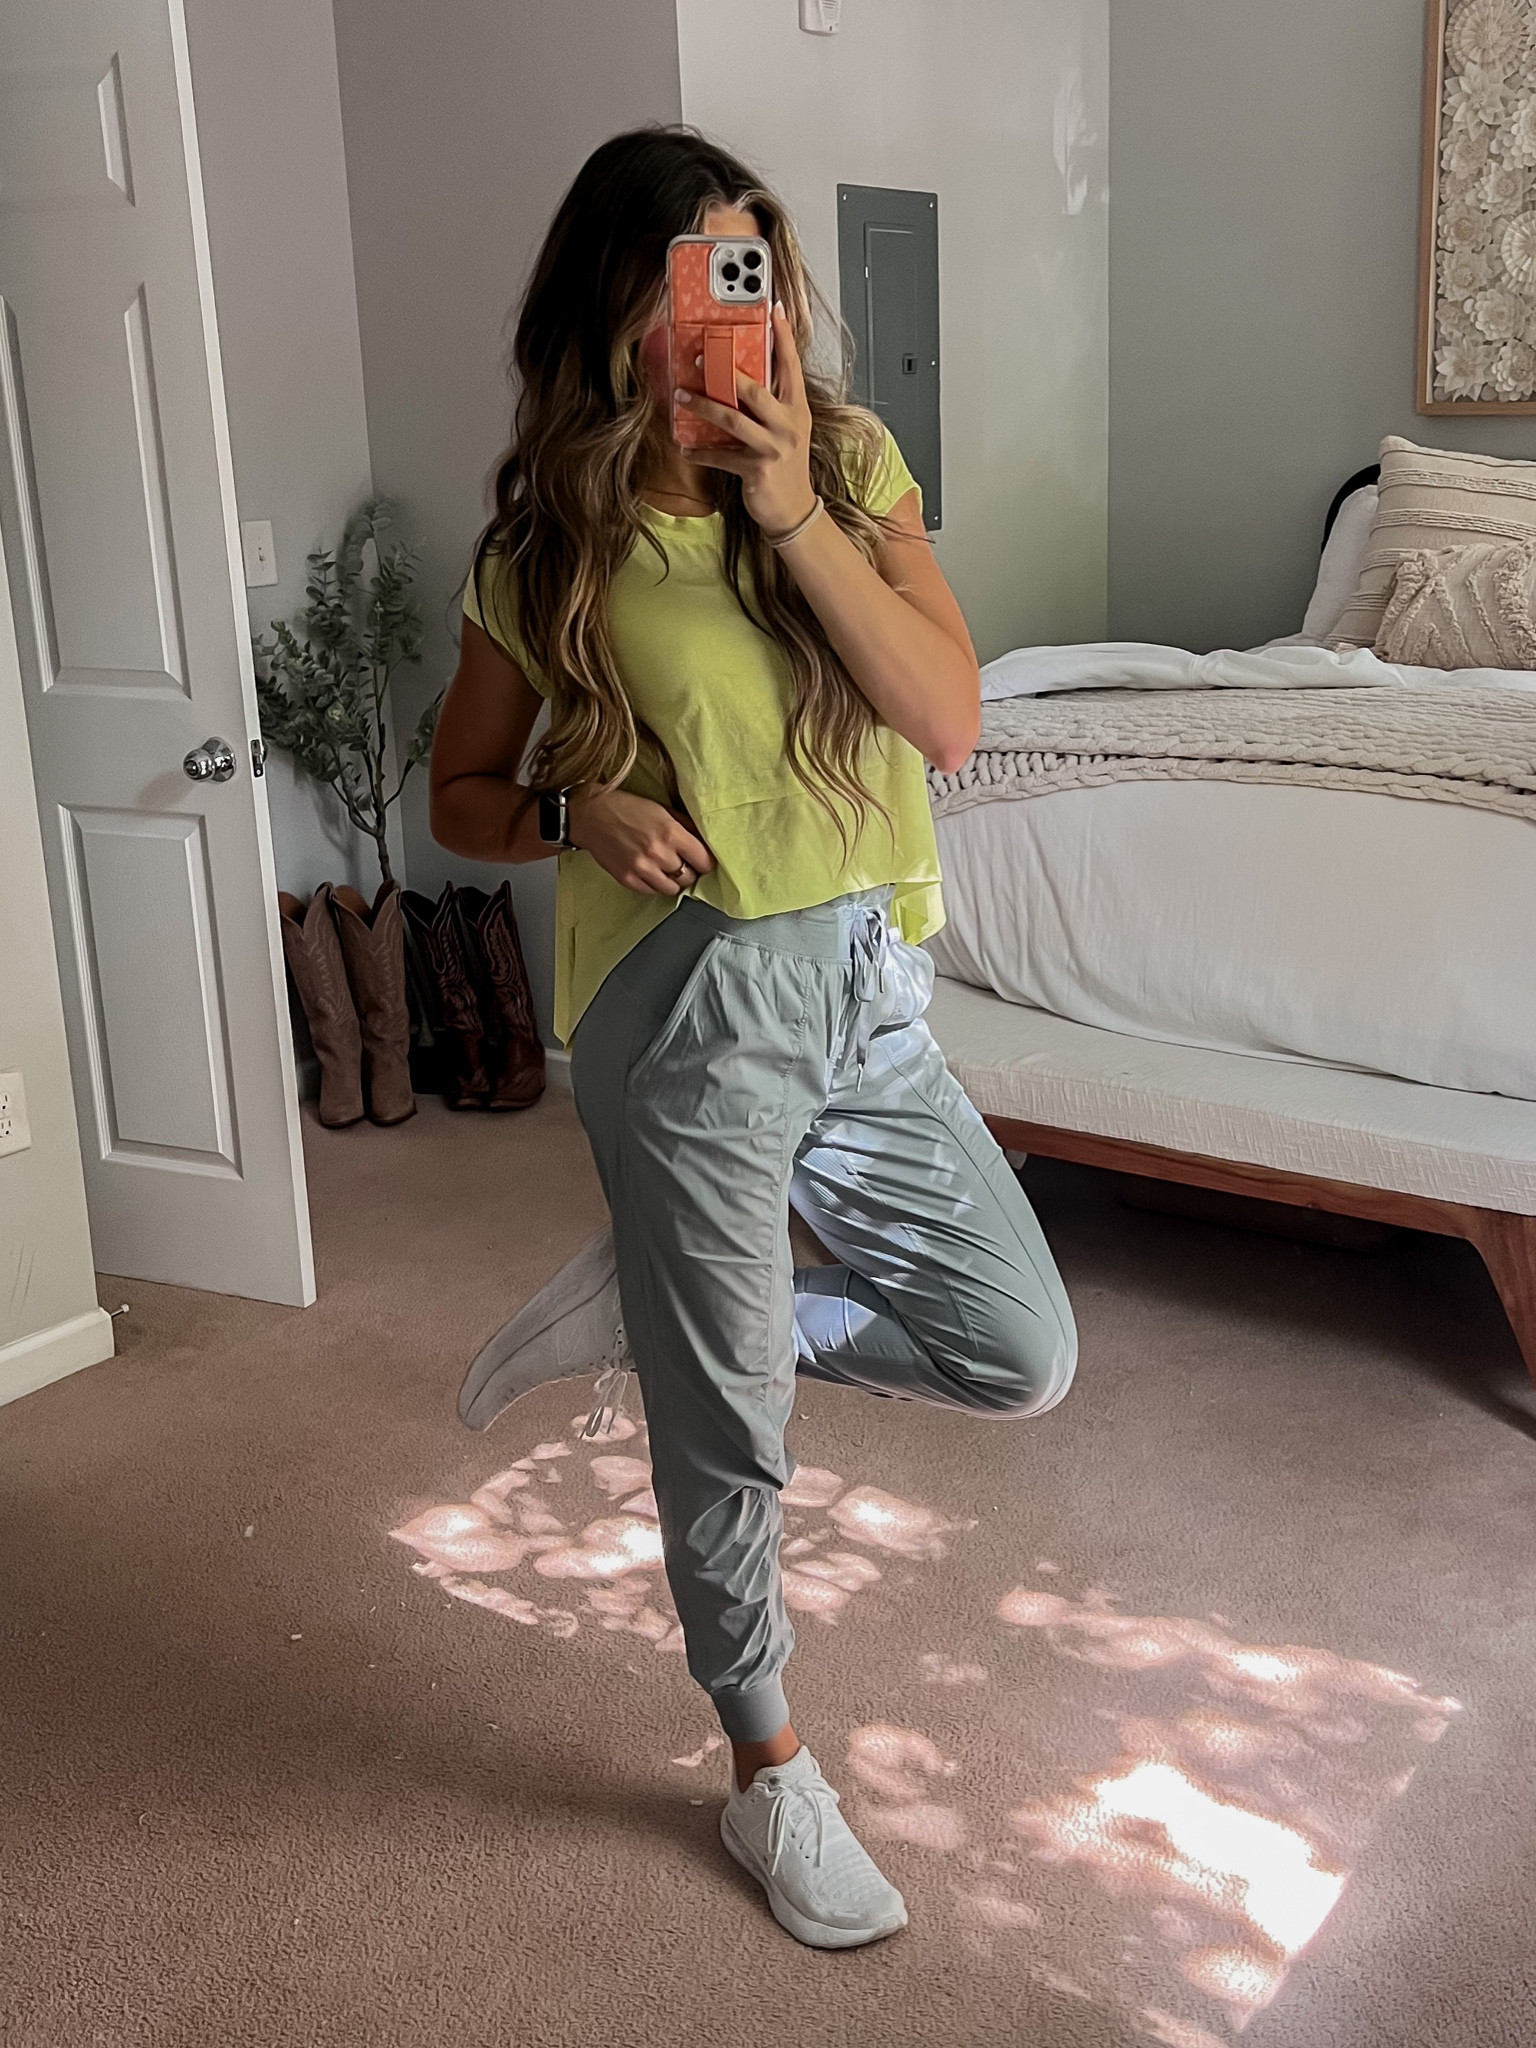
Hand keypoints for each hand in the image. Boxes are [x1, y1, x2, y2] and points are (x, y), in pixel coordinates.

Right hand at [567, 786, 714, 896]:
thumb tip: (703, 843)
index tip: (703, 862)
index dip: (706, 862)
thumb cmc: (627, 808)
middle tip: (683, 864)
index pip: (703, 860)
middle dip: (690, 871)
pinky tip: (652, 873)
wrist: (591, 815)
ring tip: (667, 870)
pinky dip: (655, 885)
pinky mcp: (628, 879)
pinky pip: (652, 892)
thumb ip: (684, 826)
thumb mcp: (662, 809)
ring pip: (672, 889)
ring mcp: (642, 868)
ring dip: (673, 881)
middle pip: (689, 877)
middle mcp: (658, 852)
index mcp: (671, 832)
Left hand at [678, 304, 816, 538]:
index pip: (791, 366)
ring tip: (681, 396)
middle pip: (754, 389)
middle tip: (697, 359)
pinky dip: (701, 453)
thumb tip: (740, 380)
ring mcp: (774, 448)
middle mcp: (788, 425)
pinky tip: (686, 448)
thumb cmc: (786, 467)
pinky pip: (722, 457)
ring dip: (702, 406)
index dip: (783, 338)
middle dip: (723, 372)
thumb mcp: (787, 431)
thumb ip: (772, 406)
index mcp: (797, 409)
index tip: (774, 310)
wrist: (794, 510)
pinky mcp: (758, 470)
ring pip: (732, 419)